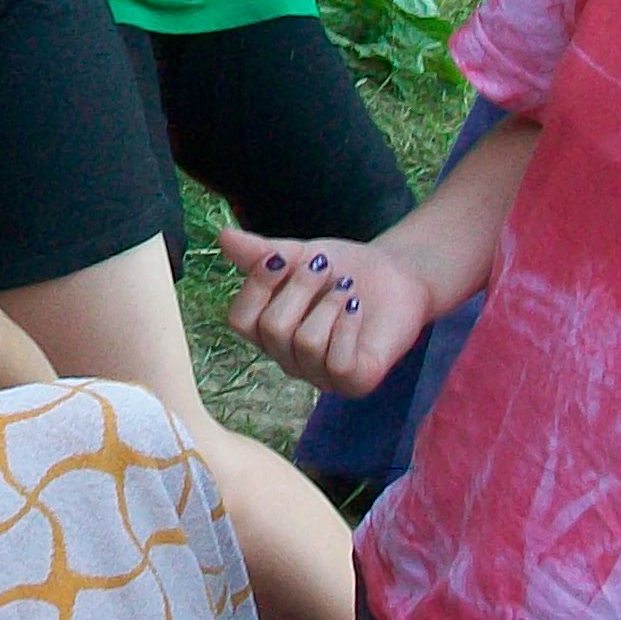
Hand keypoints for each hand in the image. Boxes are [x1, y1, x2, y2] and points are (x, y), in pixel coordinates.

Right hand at [220, 224, 435, 395]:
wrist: (398, 275)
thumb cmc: (344, 270)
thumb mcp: (299, 255)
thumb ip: (262, 253)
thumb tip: (222, 237)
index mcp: (269, 334)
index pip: (239, 321)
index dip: (256, 286)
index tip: (281, 257)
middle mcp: (290, 360)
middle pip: (272, 329)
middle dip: (299, 288)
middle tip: (326, 268)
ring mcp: (321, 376)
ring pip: (304, 344)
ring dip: (327, 304)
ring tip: (346, 288)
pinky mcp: (355, 382)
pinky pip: (336, 362)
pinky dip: (346, 326)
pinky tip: (356, 307)